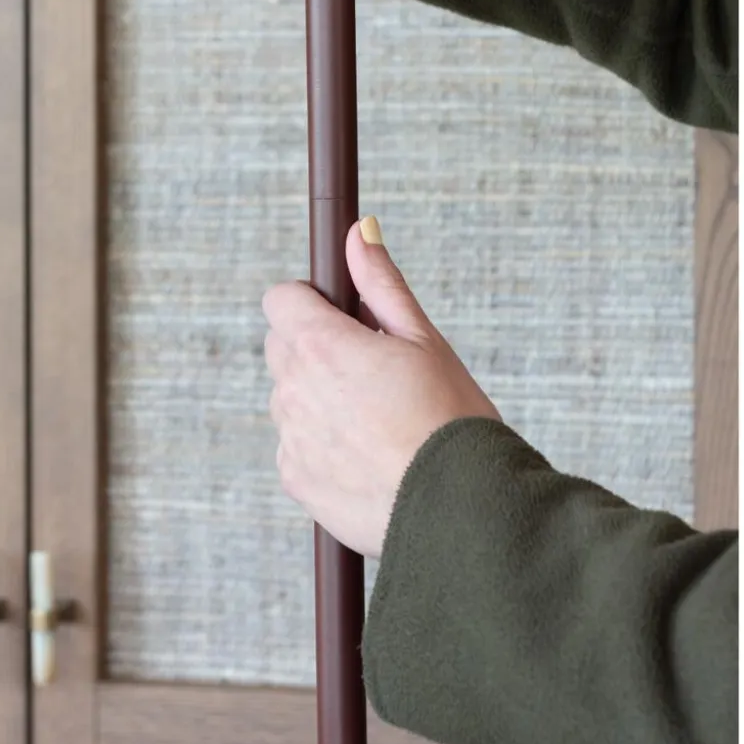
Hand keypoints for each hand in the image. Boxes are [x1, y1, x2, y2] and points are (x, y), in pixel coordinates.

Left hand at [263, 217, 500, 559]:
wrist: (462, 512)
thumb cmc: (451, 421)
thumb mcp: (422, 339)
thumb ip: (379, 283)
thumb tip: (357, 232)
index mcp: (321, 346)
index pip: (280, 299)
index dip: (311, 302)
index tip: (344, 317)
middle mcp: (294, 390)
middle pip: (282, 347)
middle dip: (316, 348)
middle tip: (373, 370)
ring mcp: (291, 439)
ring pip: (290, 398)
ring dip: (319, 398)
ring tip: (379, 419)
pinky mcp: (296, 482)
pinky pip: (296, 447)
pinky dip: (322, 445)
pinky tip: (369, 455)